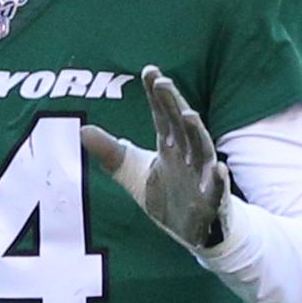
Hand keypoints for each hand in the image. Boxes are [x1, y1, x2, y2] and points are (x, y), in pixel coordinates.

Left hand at [80, 68, 228, 250]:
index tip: (149, 71)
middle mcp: (188, 155)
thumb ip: (110, 152)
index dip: (156, 94)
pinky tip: (219, 168)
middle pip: (181, 124)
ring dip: (196, 132)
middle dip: (174, 104)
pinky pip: (218, 190)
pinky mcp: (213, 202)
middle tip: (162, 83)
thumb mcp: (131, 172)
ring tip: (188, 114)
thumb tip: (82, 130)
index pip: (163, 114)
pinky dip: (219, 179)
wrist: (193, 231)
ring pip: (202, 150)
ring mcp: (202, 177)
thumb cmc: (166, 196)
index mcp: (170, 144)